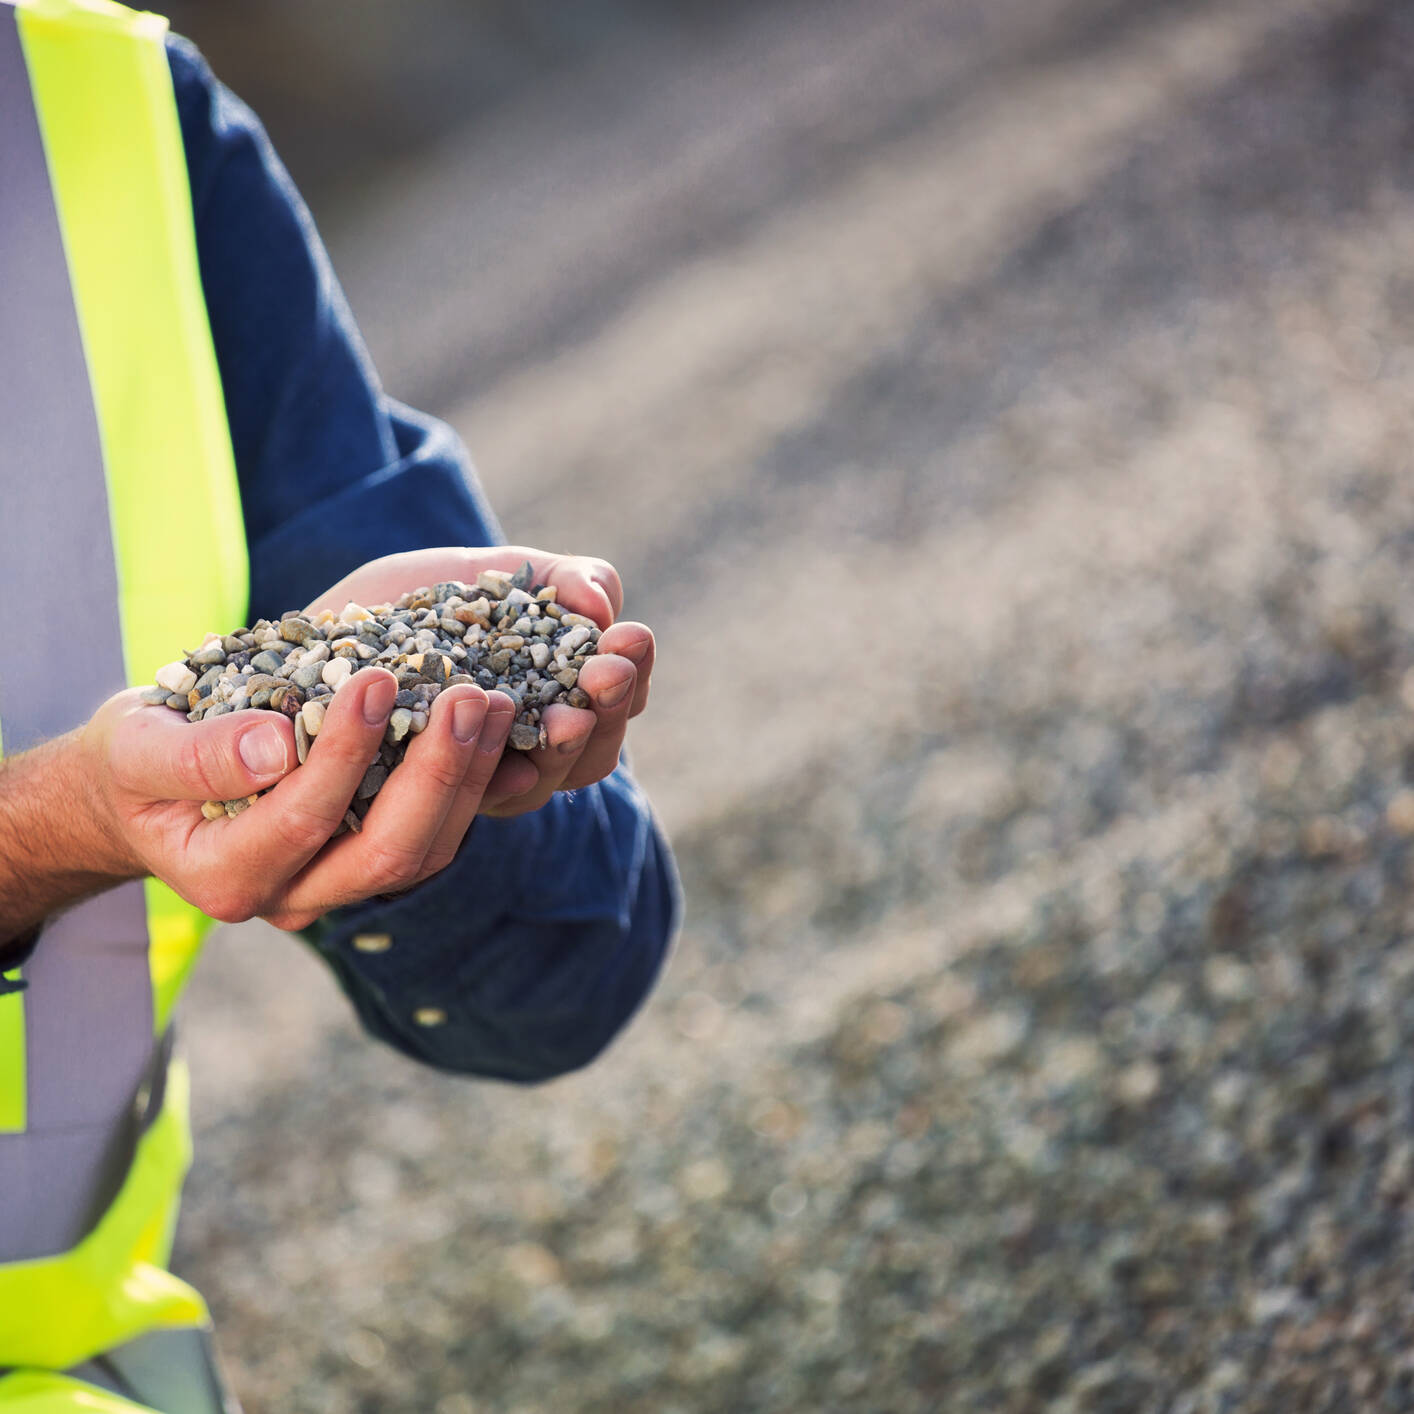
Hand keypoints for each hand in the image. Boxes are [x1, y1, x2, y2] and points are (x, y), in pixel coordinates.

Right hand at [78, 668, 514, 931]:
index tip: (378, 678)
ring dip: (469, 778)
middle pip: (387, 855)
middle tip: (469, 695)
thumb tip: (275, 743)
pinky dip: (473, 785)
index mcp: (229, 878)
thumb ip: (195, 755)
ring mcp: (339, 886)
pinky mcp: (371, 859)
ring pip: (425, 853)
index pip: (305, 820)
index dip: (346, 752)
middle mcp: (293, 899)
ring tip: (495, 702)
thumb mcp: (135, 749)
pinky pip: (436, 836)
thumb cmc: (134, 764)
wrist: (146, 792)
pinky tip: (497, 727)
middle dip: (437, 773)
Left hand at [309, 546, 653, 817]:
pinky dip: (447, 757)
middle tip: (602, 673)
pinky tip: (460, 707)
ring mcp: (454, 796)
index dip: (627, 683)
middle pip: (581, 763)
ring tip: (556, 710)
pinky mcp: (385, 807)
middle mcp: (508, 768)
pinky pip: (430, 801)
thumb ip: (556, 579)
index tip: (628, 639)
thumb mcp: (484, 576)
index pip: (609, 715)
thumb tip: (603, 602)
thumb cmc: (402, 606)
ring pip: (519, 791)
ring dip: (544, 749)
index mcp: (544, 720)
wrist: (296, 635)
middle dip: (601, 714)